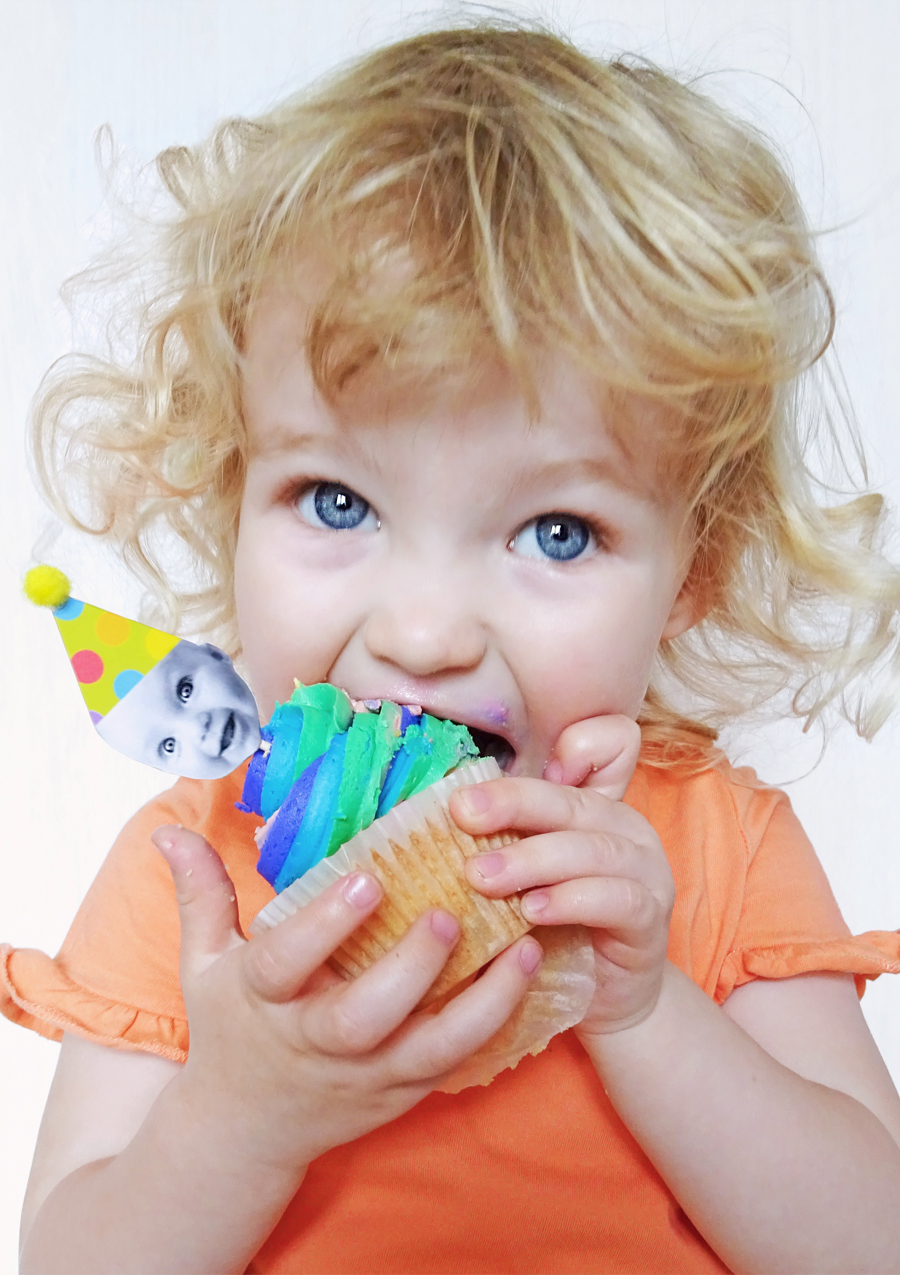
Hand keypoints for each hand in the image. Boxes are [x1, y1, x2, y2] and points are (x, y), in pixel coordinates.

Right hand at [151, 826, 541, 1172]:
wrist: (244, 1135)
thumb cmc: (230, 1030)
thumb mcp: (205, 964)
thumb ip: (201, 895)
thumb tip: (168, 833)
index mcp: (264, 1003)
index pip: (286, 963)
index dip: (325, 923)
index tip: (368, 876)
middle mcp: (317, 1044)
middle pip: (363, 1018)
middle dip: (409, 969)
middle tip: (447, 914)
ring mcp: (366, 1076)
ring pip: (430, 1051)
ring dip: (484, 1003)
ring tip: (524, 946)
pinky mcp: (403, 1093)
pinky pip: (456, 1064)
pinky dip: (496, 1024)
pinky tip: (529, 975)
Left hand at [450, 715, 674, 1039]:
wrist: (607, 999)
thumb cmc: (557, 928)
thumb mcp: (527, 875)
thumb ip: (503, 837)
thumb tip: (439, 812)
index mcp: (597, 806)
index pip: (608, 746)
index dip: (577, 746)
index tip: (517, 766)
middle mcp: (627, 829)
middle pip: (572, 801)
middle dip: (513, 804)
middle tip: (461, 814)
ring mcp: (648, 871)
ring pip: (592, 850)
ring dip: (532, 860)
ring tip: (481, 877)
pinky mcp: (652, 919)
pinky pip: (617, 900)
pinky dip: (571, 901)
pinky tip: (532, 911)